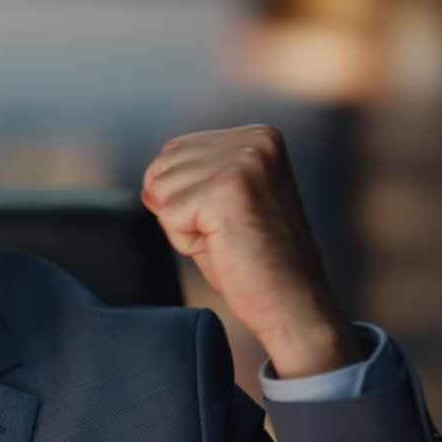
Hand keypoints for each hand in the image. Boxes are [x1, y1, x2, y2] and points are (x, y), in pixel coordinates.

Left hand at [142, 124, 363, 378]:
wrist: (293, 305)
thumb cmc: (253, 260)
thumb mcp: (221, 202)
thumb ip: (192, 175)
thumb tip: (148, 179)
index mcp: (257, 136)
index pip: (172, 152)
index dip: (182, 196)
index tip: (227, 218)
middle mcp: (255, 140)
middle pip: (161, 167)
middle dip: (179, 209)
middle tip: (226, 233)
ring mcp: (245, 161)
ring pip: (159, 189)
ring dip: (183, 225)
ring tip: (227, 238)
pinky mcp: (229, 188)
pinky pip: (168, 215)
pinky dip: (185, 241)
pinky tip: (225, 247)